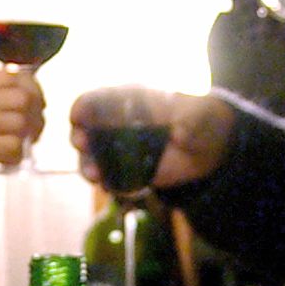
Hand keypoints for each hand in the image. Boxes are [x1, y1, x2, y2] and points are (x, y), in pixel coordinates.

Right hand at [0, 69, 45, 199]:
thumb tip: (31, 88)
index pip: (9, 75)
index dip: (33, 92)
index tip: (36, 111)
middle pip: (19, 96)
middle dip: (35, 118)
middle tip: (31, 136)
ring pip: (19, 121)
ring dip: (24, 141)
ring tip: (12, 152)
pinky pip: (13, 145)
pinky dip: (16, 157)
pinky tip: (3, 163)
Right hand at [68, 87, 234, 191]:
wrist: (206, 147)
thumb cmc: (198, 119)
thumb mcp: (198, 116)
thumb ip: (189, 122)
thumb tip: (180, 133)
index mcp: (127, 101)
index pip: (98, 99)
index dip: (84, 106)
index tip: (78, 115)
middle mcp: (116, 123)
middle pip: (85, 128)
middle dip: (79, 136)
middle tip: (82, 144)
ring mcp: (118, 148)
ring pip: (92, 156)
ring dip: (87, 165)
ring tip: (94, 175)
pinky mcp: (126, 170)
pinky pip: (108, 176)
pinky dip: (105, 182)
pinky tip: (108, 186)